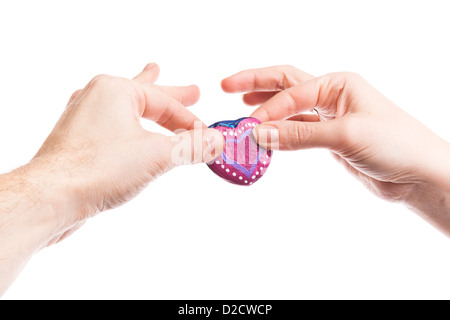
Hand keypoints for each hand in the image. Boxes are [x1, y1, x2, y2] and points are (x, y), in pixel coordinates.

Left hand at [0, 63, 222, 293]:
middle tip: (194, 92)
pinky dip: (127, 123)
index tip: (208, 138)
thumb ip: (192, 147)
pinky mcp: (78, 140)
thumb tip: (220, 142)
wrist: (52, 197)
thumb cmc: (100, 168)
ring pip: (126, 107)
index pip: (166, 103)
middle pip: (146, 94)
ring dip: (146, 102)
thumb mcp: (158, 155)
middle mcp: (96, 97)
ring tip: (153, 78)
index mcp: (115, 90)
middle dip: (173, 96)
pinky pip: (111, 125)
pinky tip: (123, 121)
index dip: (192, 122)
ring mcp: (83, 118)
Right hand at [222, 66, 449, 233]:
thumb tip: (259, 134)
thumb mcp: (344, 135)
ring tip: (241, 106)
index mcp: (338, 84)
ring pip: (289, 108)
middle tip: (227, 85)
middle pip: (286, 85)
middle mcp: (332, 96)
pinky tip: (266, 135)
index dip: (267, 109)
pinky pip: (297, 131)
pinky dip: (280, 133)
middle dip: (257, 84)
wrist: (419, 175)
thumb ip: (299, 134)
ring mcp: (329, 118)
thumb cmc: (395, 144)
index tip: (248, 127)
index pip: (292, 91)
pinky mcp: (329, 139)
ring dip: (266, 108)